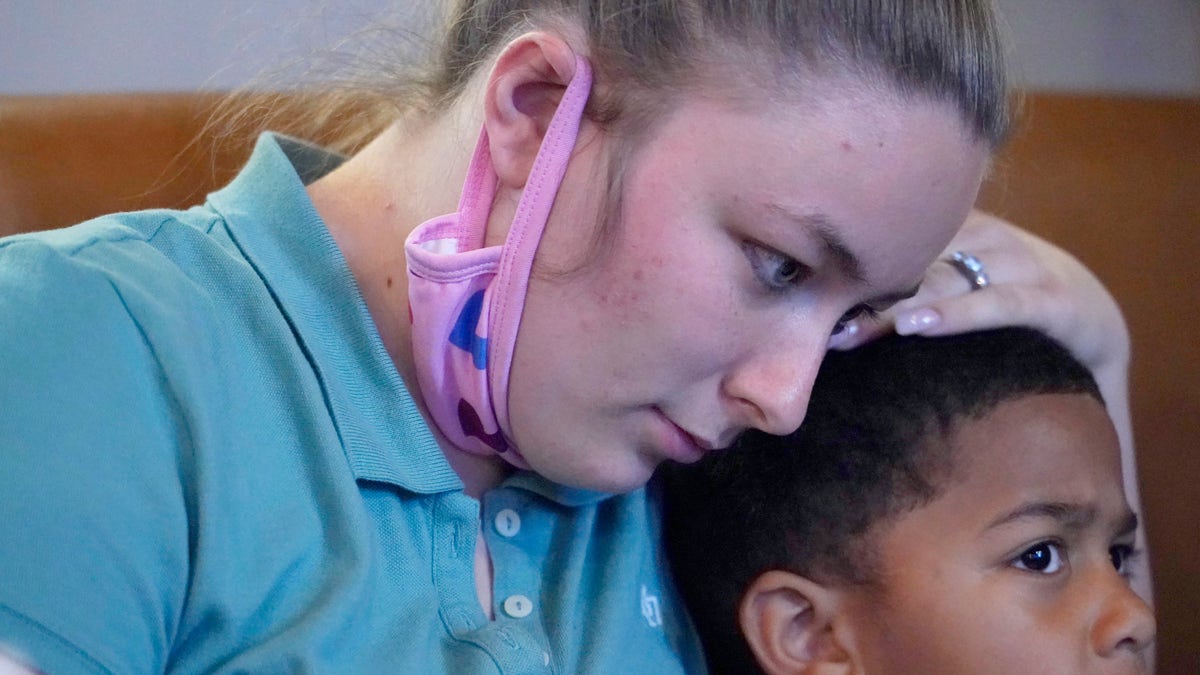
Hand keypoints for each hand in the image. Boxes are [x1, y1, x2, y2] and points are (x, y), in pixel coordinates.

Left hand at [833, 209, 1129, 379]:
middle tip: (806, 311)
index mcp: (951, 224)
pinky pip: (1000, 303)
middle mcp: (983, 235)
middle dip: (855, 282)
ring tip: (846, 330)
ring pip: (945, 277)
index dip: (839, 252)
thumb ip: (890, 284)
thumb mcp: (942, 283)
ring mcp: (1020, 262)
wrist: (1091, 323)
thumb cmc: (995, 304)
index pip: (889, 227)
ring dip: (892, 304)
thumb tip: (812, 306)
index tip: (791, 278)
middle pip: (908, 253)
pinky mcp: (1054, 299)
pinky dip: (956, 314)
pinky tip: (914, 326)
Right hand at [833, 209, 1151, 615]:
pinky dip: (877, 268)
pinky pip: (915, 242)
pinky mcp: (962, 223)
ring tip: (825, 317)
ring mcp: (991, 237)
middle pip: (951, 275)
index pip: (1006, 300)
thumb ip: (1082, 424)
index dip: (958, 313)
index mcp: (1060, 300)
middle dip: (895, 302)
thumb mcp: (1084, 387)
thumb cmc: (1071, 360)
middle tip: (842, 336)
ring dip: (874, 287)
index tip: (910, 327)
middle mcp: (1025, 259)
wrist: (1078, 293)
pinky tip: (835, 292)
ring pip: (925, 254)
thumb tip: (1115, 525)